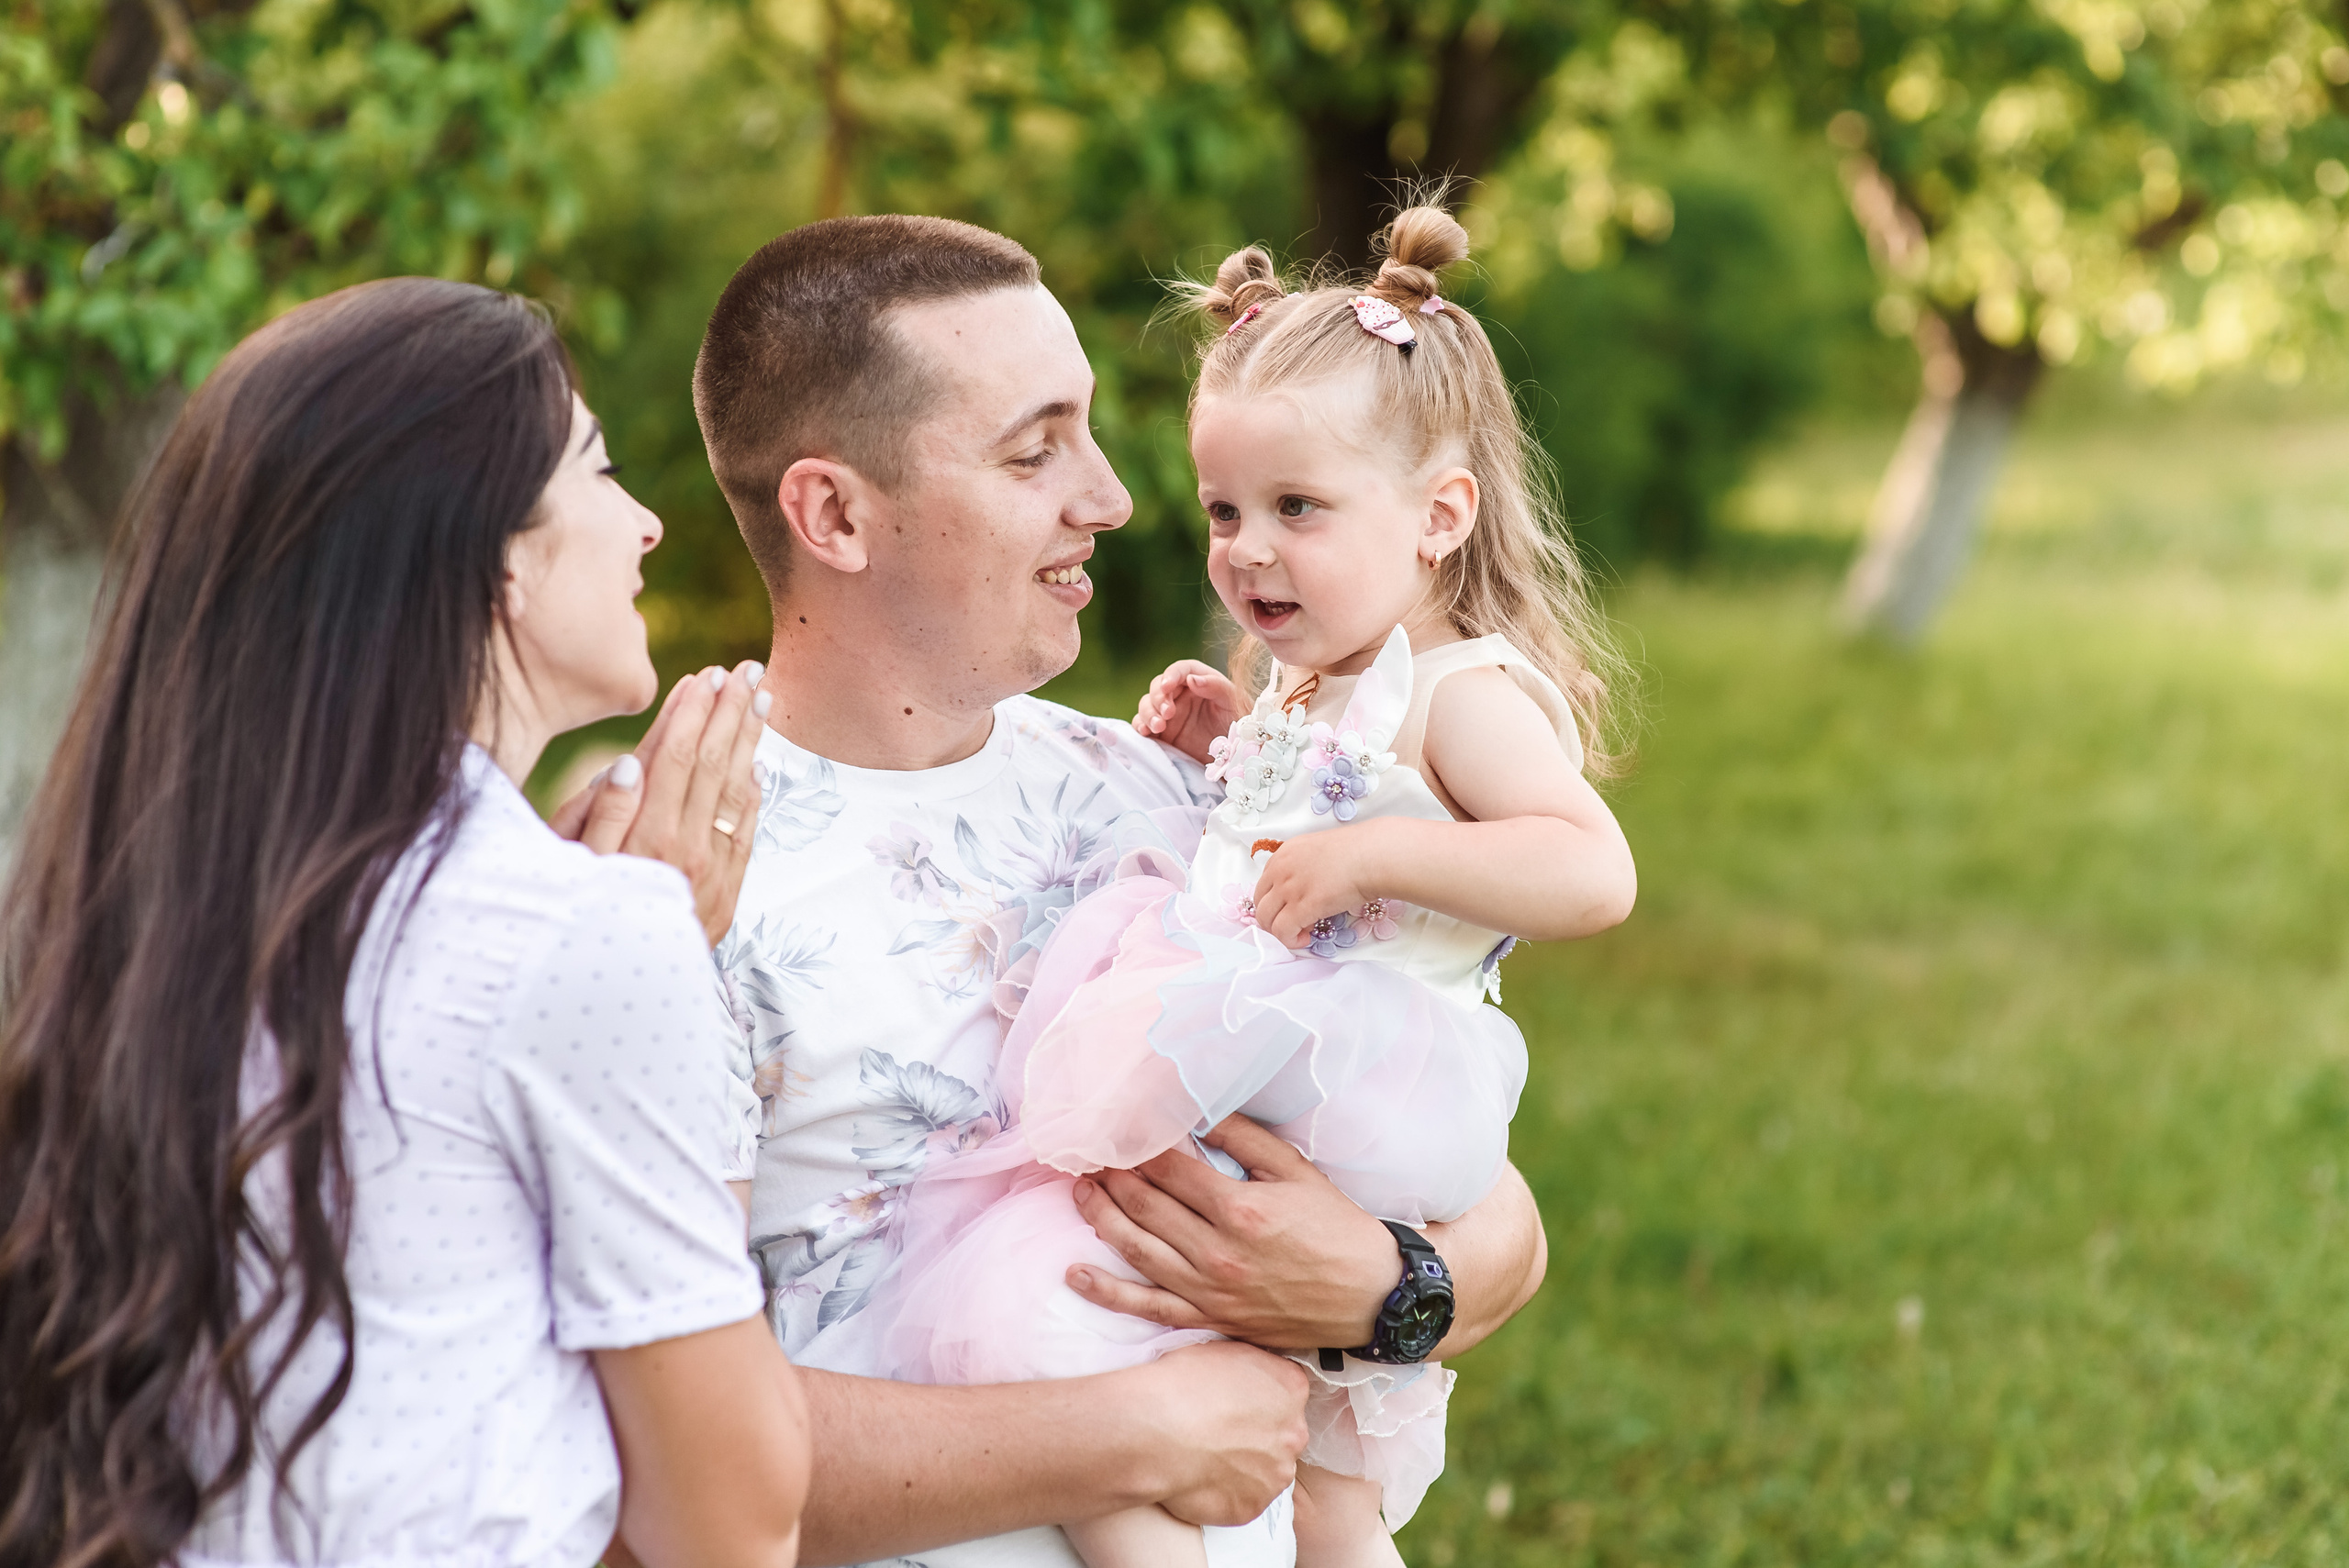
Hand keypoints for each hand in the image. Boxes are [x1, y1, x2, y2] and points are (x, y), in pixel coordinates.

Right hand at [551, 661, 768, 945]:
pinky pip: (746, 833)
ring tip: (762, 699)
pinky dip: (753, 795)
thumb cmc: (576, 919)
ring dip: (750, 741)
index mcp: (648, 834)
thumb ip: (601, 816)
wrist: (617, 992)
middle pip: (715, 764)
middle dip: (731, 712)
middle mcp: (687, 848)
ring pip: (736, 791)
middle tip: (748, 670)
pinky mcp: (726, 893)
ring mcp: (712, 871)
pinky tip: (758, 766)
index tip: (707, 674)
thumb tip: (630, 763)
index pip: (677, 757)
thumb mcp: (572, 867)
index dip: (694, 712)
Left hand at [1068, 1116, 1398, 1349]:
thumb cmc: (1337, 1229)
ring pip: (1137, 1250)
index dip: (1136, 1147)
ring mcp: (1210, 1291)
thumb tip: (1200, 1112)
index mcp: (1239, 1209)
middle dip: (1111, 1175)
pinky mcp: (1211, 1319)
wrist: (1371, 1296)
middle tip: (1088, 1154)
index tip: (1115, 1128)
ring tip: (1079, 1191)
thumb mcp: (1296, 1171)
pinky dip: (1109, 1293)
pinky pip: (1150, 1307)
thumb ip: (1245, 1139)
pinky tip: (1076, 1275)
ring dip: (1101, 1218)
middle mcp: (1217, 1252)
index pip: (1168, 1169)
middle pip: (1145, 1206)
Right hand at [1121, 1342, 1308, 1527]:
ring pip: (1266, 1472)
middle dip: (1257, 1437)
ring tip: (1205, 1458)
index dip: (1258, 1401)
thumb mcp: (1224, 1352)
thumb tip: (1247, 1382)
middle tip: (1219, 1434)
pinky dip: (1224, 1493)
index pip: (1287, 1394)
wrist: (1156, 1430)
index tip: (1235, 1406)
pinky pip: (1243, 1500)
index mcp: (1290, 1387)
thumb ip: (1251, 1369)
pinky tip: (1199, 1478)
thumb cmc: (1182, 1383)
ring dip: (1244, 1468)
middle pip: (1282, 1436)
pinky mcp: (1254, 1506)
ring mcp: (1276, 1473)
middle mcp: (1293, 1433)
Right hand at [1134, 660, 1243, 764]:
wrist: (1236, 755)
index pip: (1179, 670)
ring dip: (1148, 713)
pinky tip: (1146, 732)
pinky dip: (1140, 726)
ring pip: (1147, 705)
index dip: (1171, 675)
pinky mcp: (1161, 733)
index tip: (1167, 686)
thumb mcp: (1232, 702)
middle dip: (1158, 698)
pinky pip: (1143, 725)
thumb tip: (1191, 678)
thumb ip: (1214, 686)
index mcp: (1198, 681)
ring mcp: (1168, 714)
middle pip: (1158, 687)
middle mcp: (1180, 695)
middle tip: (1168, 713)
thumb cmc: (1238, 723)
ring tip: (1159, 726)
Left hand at [1249, 824, 1387, 949]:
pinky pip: (1282, 931)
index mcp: (1284, 853)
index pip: (1264, 885)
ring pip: (1265, 920)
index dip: (1276, 902)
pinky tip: (1305, 939)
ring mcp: (1288, 888)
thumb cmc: (1358, 853)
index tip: (1292, 909)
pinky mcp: (1301, 906)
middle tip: (1294, 925)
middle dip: (1273, 919)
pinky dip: (1289, 940)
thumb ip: (1305, 868)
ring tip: (1301, 932)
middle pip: (1260, 903)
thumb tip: (1306, 888)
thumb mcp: (1319, 852)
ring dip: (1280, 931)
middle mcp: (1280, 869)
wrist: (1372, 856)